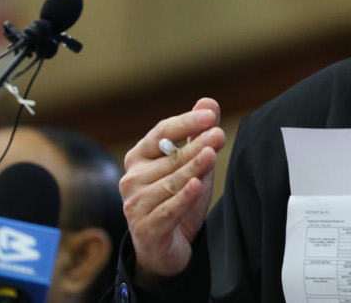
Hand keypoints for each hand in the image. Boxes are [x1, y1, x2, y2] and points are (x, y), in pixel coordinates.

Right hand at [119, 97, 225, 285]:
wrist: (166, 247)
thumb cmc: (177, 199)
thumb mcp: (192, 165)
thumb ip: (198, 134)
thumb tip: (208, 102)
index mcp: (139, 157)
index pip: (162, 132)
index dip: (186, 123)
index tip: (210, 116)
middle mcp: (132, 179)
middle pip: (169, 158)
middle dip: (196, 145)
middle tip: (218, 134)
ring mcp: (135, 205)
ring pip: (170, 182)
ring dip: (192, 168)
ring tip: (212, 155)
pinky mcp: (145, 228)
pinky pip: (168, 210)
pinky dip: (182, 198)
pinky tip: (196, 185)